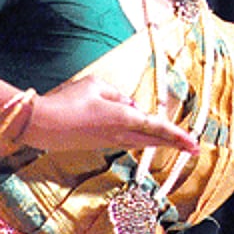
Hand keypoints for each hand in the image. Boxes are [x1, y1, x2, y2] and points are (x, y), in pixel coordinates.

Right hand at [21, 75, 198, 153]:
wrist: (40, 124)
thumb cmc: (67, 101)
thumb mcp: (96, 86)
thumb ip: (117, 95)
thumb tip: (130, 105)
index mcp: (123, 118)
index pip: (157, 127)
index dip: (177, 135)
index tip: (193, 143)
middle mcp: (119, 134)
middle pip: (153, 140)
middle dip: (175, 142)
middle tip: (193, 147)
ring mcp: (108, 142)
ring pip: (141, 142)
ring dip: (158, 141)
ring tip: (176, 142)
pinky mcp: (97, 144)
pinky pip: (126, 140)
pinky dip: (140, 138)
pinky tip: (143, 135)